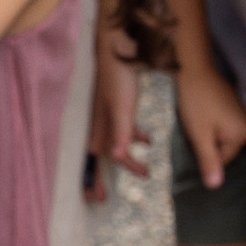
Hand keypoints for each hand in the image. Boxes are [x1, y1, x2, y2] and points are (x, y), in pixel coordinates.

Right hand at [88, 29, 150, 191]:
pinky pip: (125, 127)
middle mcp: (100, 124)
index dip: (98, 180)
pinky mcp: (120, 103)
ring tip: (140, 169)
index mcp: (100, 127)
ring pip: (113, 143)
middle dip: (100, 176)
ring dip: (122, 158)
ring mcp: (109, 114)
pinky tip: (147, 139)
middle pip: (99, 157)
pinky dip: (134, 137)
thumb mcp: (121, 106)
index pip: (99, 160)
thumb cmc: (119, 77)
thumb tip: (115, 158)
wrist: (120, 46)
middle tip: (101, 197)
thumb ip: (120, 132)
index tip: (100, 199)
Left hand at [173, 64, 245, 190]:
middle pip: (224, 148)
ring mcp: (245, 115)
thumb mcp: (199, 135)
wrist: (195, 69)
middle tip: (198, 123)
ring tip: (202, 116)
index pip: (221, 159)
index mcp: (242, 135)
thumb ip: (209, 161)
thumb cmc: (196, 102)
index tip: (197, 132)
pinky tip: (206, 111)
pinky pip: (225, 124)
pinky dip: (214, 122)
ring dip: (210, 132)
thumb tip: (215, 187)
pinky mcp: (238, 107)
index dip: (205, 150)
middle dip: (209, 141)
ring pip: (223, 136)